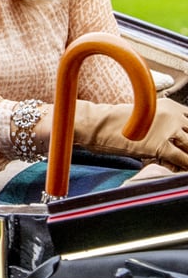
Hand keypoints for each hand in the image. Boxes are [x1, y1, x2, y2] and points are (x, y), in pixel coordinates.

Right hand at [72, 98, 187, 168]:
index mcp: (169, 105)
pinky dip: (185, 166)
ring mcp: (167, 129)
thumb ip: (164, 124)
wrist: (97, 124)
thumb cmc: (115, 121)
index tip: (186, 142)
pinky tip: (181, 171)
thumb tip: (175, 139)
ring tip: (183, 163)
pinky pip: (182, 159)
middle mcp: (171, 115)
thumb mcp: (145, 115)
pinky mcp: (159, 146)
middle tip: (184, 153)